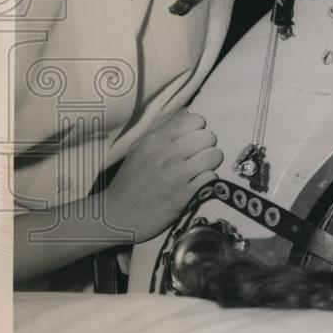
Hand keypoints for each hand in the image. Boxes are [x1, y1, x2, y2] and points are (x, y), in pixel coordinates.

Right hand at [107, 111, 223, 242]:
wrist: (118, 216)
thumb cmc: (130, 181)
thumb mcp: (139, 149)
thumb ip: (163, 132)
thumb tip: (188, 116)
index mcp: (155, 139)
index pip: (195, 120)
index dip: (197, 131)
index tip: (192, 141)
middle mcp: (167, 154)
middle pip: (208, 137)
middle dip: (206, 147)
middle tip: (197, 157)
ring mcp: (177, 175)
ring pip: (214, 155)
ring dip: (210, 164)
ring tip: (199, 170)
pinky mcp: (185, 195)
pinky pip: (211, 178)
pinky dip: (207, 182)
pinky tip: (196, 185)